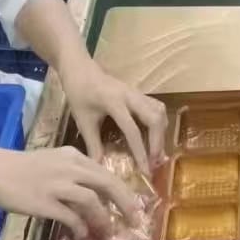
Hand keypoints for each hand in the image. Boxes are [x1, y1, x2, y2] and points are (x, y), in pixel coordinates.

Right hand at [0, 145, 142, 239]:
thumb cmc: (22, 167)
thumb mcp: (53, 161)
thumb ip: (74, 173)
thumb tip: (94, 196)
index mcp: (74, 156)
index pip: (106, 173)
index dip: (123, 191)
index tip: (133, 205)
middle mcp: (70, 167)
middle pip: (107, 184)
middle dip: (125, 204)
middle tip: (134, 220)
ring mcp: (57, 184)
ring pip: (92, 201)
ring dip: (103, 220)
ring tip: (107, 234)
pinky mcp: (44, 201)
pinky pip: (71, 217)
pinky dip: (80, 228)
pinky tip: (81, 236)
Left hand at [60, 58, 167, 173]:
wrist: (80, 68)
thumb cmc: (78, 93)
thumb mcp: (83, 120)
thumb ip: (93, 145)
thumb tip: (99, 169)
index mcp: (114, 102)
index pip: (132, 129)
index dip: (140, 152)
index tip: (145, 170)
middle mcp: (130, 96)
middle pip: (154, 118)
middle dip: (158, 143)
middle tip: (155, 163)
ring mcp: (137, 93)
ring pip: (159, 111)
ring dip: (161, 133)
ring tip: (157, 153)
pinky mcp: (139, 93)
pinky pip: (156, 107)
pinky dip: (159, 123)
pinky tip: (155, 136)